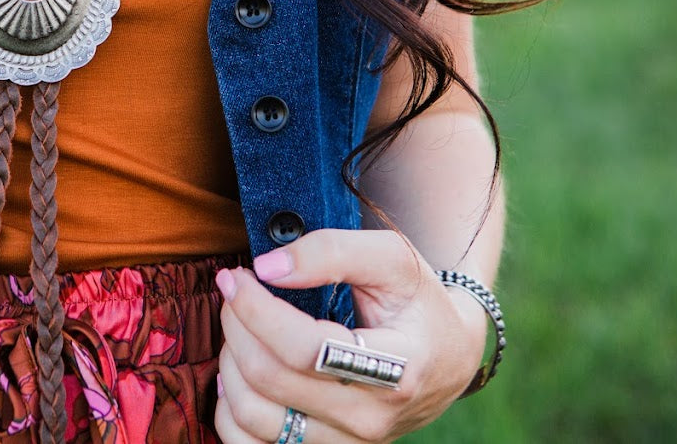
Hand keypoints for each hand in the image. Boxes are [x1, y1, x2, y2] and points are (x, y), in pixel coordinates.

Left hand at [214, 229, 485, 442]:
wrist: (447, 359)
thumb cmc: (417, 303)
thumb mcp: (393, 259)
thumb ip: (331, 252)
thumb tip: (267, 268)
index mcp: (397, 367)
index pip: (304, 347)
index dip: (255, 309)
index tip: (236, 276)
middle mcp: (372, 416)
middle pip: (270, 378)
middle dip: (237, 326)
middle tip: (237, 294)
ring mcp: (348, 442)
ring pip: (253, 415)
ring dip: (230, 363)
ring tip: (242, 331)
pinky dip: (229, 409)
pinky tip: (240, 374)